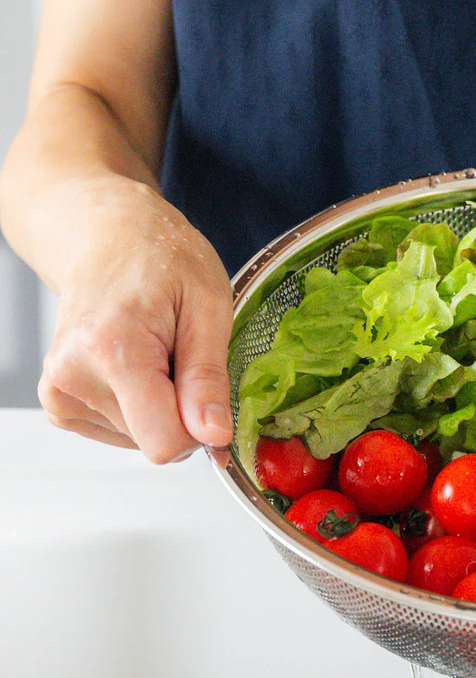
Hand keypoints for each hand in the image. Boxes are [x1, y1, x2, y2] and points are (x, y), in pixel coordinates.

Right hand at [38, 174, 233, 461]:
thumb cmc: (160, 257)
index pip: (164, 442)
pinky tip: (135, 365)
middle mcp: (74, 375)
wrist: (105, 234)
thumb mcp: (208, 306)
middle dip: (180, 409)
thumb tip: (214, 435)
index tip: (207, 391)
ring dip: (160, 404)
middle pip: (154, 441)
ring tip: (155, 352)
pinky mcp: (59, 402)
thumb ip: (208, 378)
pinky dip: (139, 407)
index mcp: (112, 350)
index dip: (200, 428)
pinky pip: (120, 431)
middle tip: (177, 355)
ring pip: (139, 438)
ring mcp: (60, 391)